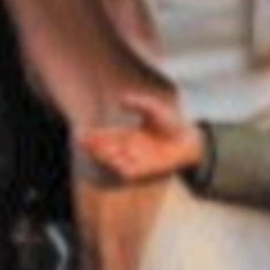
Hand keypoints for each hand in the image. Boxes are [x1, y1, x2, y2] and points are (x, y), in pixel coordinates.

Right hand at [77, 91, 203, 180]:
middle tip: (80, 140)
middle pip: (106, 148)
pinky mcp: (145, 170)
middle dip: (93, 145)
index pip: (107, 136)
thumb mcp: (153, 109)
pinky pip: (129, 171)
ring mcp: (136, 160)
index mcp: (128, 136)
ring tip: (94, 148)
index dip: (93, 135)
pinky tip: (114, 160)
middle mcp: (129, 149)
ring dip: (104, 155)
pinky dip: (120, 167)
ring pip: (114, 160)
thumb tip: (121, 98)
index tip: (80, 132)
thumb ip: (139, 104)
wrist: (189, 140)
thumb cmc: (170, 124)